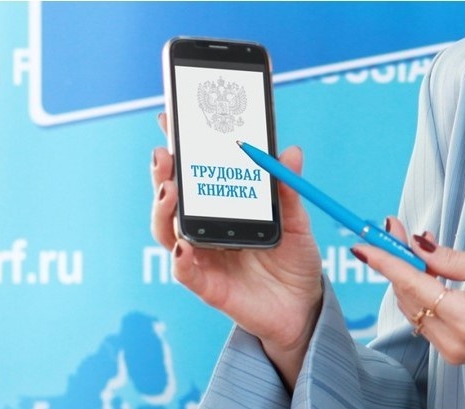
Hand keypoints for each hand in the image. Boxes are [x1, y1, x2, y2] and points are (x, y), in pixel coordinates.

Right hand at [150, 113, 323, 387]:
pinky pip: (184, 272)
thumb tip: (290, 151)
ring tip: (169, 190)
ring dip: (162, 210)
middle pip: (170, 199)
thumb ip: (288, 189)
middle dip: (162, 174)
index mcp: (221, 208)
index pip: (192, 174)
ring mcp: (201, 256)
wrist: (302, 307)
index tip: (170, 121)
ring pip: (166, 231)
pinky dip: (180, 259)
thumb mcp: (296, 221)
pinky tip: (184, 247)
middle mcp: (204, 229)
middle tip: (164, 154)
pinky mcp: (206, 285)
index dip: (178, 149)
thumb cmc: (293, 260)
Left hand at [351, 217, 464, 364]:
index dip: (384, 262)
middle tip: (394, 231)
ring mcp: (451, 351)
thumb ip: (448, 259)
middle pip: (406, 294)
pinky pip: (421, 319)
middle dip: (396, 261)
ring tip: (411, 249)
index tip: (362, 246)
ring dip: (405, 277)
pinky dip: (416, 295)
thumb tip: (414, 244)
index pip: (411, 283)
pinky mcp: (452, 353)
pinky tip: (422, 274)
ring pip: (409, 307)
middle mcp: (452, 340)